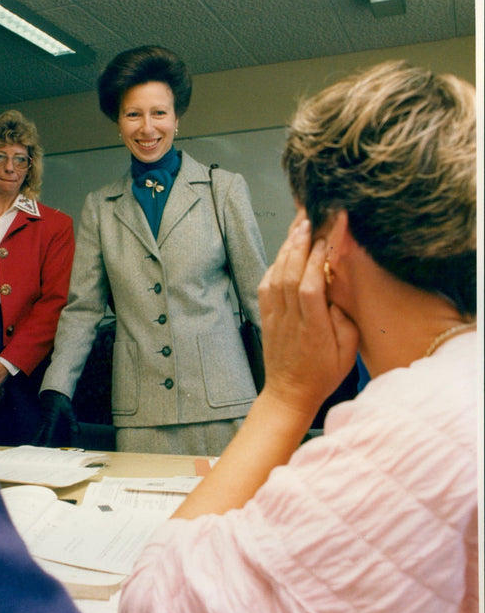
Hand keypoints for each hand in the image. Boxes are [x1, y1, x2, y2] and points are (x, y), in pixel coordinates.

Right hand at [32, 390, 79, 447]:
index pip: (47, 431)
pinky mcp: (43, 416)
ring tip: (35, 446)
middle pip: (40, 431)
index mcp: (51, 418)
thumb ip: (72, 422)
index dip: (46, 439)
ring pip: (40, 429)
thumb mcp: (69, 411)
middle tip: (33, 448)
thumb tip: (76, 433)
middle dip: (37, 440)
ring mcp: (43, 417)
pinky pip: (41, 426)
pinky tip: (39, 437)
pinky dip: (40, 432)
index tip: (44, 446)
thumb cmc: (62, 401)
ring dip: (38, 437)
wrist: (54, 391)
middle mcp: (45, 419)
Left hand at [257, 213, 358, 417]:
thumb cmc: (322, 375)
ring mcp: (274, 317)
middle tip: (309, 218)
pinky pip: (266, 285)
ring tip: (297, 225)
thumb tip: (336, 291)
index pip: (311, 288)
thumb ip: (344, 321)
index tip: (327, 236)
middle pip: (290, 275)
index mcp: (313, 330)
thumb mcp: (347, 353)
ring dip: (286, 248)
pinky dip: (275, 264)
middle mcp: (290, 320)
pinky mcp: (266, 317)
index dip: (317, 261)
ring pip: (276, 276)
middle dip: (299, 243)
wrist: (289, 394)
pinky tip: (284, 250)